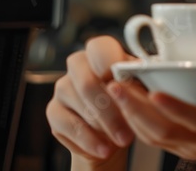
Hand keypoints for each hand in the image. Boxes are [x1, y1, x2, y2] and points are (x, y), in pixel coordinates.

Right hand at [46, 36, 137, 168]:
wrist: (112, 135)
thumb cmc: (128, 105)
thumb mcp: (139, 91)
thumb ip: (137, 80)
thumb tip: (141, 72)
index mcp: (100, 54)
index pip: (98, 47)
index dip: (108, 61)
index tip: (121, 80)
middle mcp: (78, 66)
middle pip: (87, 81)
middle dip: (110, 108)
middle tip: (129, 128)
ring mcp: (63, 87)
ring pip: (79, 104)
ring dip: (105, 126)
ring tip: (123, 139)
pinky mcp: (53, 111)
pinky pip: (69, 125)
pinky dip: (90, 140)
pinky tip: (104, 149)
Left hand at [105, 66, 195, 170]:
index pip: (194, 119)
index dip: (173, 107)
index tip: (154, 91)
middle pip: (162, 131)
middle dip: (135, 109)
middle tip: (115, 85)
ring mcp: (191, 148)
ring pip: (153, 138)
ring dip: (130, 116)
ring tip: (113, 91)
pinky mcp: (185, 150)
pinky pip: (155, 141)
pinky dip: (136, 125)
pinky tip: (124, 107)